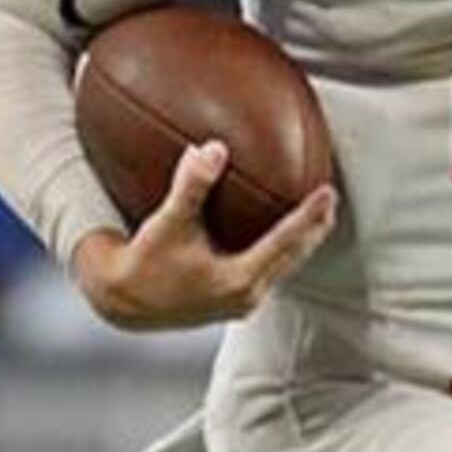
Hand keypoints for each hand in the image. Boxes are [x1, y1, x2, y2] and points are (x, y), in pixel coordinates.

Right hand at [68, 141, 336, 331]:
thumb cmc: (143, 264)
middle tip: (331, 198)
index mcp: (238, 281)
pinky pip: (266, 269)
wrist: (120, 301)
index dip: (309, 217)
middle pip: (294, 257)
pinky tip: (273, 229)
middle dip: (315, 229)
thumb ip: (192, 186)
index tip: (327, 192)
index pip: (285, 243)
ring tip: (315, 214)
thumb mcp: (168, 223)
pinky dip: (277, 248)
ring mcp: (240, 302)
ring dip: (300, 241)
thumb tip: (214, 148)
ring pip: (283, 266)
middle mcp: (246, 295)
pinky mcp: (231, 301)